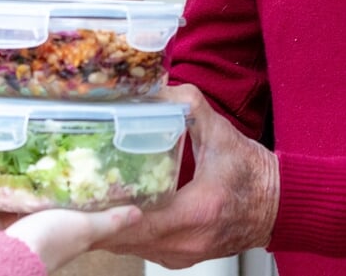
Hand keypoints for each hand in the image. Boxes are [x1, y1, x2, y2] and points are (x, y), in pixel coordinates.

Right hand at [0, 205, 141, 271]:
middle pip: (9, 212)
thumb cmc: (46, 245)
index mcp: (48, 230)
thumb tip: (139, 211)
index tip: (36, 168)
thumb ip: (109, 220)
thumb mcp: (85, 227)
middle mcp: (21, 238)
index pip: (49, 211)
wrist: (8, 265)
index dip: (45, 194)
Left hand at [94, 83, 278, 267]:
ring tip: (79, 203)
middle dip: (94, 220)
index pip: (137, 224)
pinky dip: (122, 234)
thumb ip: (189, 106)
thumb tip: (157, 87)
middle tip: (66, 197)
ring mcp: (180, 255)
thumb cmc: (254, 175)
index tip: (78, 200)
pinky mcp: (178, 257)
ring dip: (105, 228)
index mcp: (195, 213)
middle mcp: (184, 243)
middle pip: (123, 240)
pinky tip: (108, 214)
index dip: (104, 214)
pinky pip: (140, 250)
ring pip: (128, 248)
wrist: (279, 205)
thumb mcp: (222, 134)